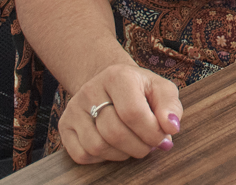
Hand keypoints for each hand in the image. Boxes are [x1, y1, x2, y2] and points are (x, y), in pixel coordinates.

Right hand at [59, 62, 182, 163]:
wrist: (110, 84)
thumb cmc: (139, 89)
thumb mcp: (160, 89)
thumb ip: (170, 106)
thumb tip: (171, 128)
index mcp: (117, 76)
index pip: (133, 112)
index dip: (151, 132)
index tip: (162, 138)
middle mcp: (91, 89)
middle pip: (114, 133)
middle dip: (138, 147)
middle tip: (148, 145)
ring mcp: (74, 108)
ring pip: (97, 147)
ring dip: (121, 154)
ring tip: (132, 144)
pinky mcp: (64, 126)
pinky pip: (82, 155)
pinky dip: (101, 159)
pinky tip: (113, 146)